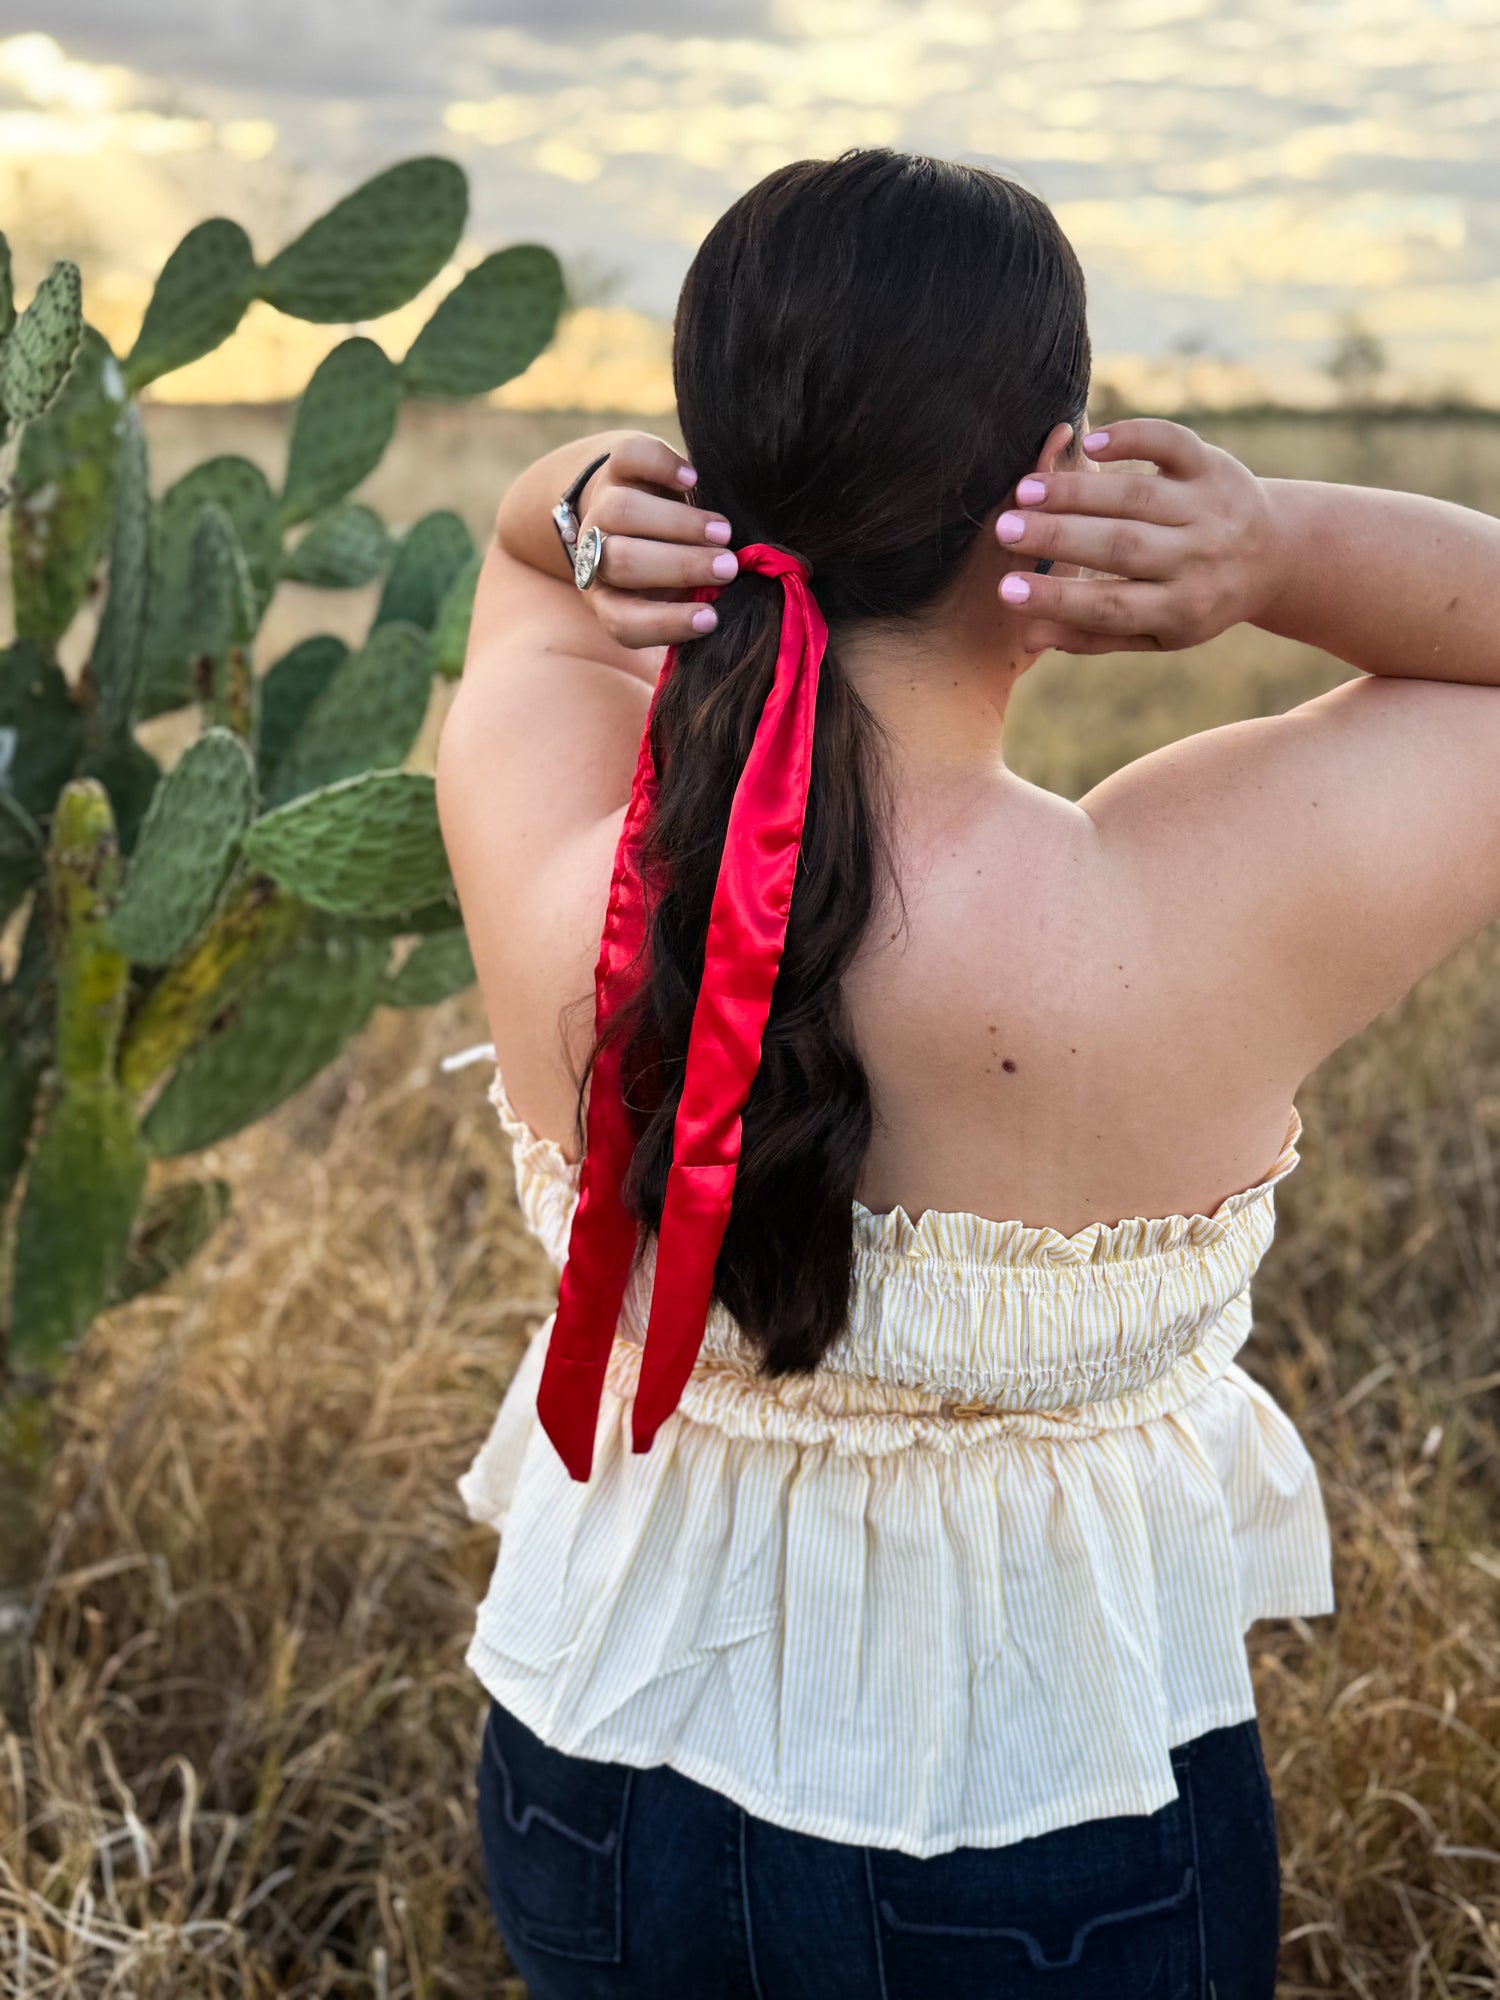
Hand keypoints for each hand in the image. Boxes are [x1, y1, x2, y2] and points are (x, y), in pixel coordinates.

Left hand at [574, 433, 736, 647]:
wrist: (648, 514)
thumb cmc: (675, 570)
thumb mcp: (684, 596)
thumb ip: (699, 601)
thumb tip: (735, 605)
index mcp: (611, 601)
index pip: (624, 620)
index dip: (666, 622)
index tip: (712, 618)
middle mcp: (598, 556)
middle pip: (622, 561)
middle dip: (679, 565)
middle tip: (728, 566)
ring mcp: (602, 508)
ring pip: (623, 511)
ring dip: (678, 523)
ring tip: (724, 531)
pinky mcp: (616, 469)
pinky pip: (628, 458)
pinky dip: (661, 466)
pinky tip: (692, 480)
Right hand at [995, 417, 1279, 654]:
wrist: (1274, 555)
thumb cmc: (1194, 599)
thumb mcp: (1154, 632)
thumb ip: (1093, 635)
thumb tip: (1026, 637)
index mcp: (1183, 609)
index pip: (1112, 605)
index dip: (1057, 599)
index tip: (1006, 590)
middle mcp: (1200, 557)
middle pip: (1122, 546)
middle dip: (1059, 537)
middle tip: (1005, 530)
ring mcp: (1209, 507)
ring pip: (1137, 495)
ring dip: (1077, 491)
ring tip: (1025, 491)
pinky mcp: (1214, 464)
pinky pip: (1171, 443)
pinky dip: (1132, 438)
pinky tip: (1088, 443)